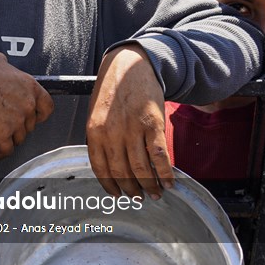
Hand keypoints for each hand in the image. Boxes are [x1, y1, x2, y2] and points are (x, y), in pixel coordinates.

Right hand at [0, 47, 53, 159]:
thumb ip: (8, 67)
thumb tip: (4, 65)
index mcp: (30, 86)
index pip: (47, 107)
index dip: (40, 116)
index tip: (34, 119)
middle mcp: (28, 104)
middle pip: (30, 125)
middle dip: (17, 127)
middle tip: (4, 125)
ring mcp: (17, 120)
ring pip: (18, 139)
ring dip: (6, 139)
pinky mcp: (3, 132)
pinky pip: (5, 150)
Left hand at [86, 45, 173, 199]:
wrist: (130, 66)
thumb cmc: (112, 92)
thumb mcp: (96, 114)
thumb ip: (99, 139)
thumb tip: (107, 167)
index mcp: (94, 132)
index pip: (100, 168)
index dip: (109, 186)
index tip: (117, 196)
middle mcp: (112, 132)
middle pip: (122, 172)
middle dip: (131, 190)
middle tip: (138, 198)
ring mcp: (133, 129)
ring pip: (141, 168)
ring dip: (149, 185)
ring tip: (155, 194)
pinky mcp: (153, 124)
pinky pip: (160, 155)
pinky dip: (165, 173)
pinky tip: (169, 182)